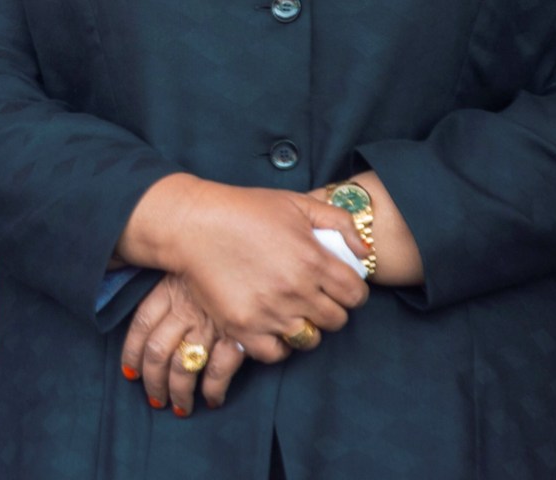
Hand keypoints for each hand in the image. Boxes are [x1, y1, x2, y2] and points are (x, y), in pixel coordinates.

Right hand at [117, 175, 370, 362]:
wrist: (191, 223)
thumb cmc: (243, 209)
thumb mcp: (296, 202)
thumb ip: (339, 222)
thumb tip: (364, 252)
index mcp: (312, 259)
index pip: (356, 295)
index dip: (350, 290)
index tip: (336, 285)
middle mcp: (295, 290)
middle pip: (337, 320)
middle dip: (330, 308)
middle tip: (312, 296)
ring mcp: (269, 311)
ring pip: (310, 339)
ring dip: (305, 326)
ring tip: (291, 310)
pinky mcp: (242, 326)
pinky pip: (276, 353)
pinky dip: (278, 345)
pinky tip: (272, 325)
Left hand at [120, 274, 246, 414]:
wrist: (264, 261)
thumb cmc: (224, 264)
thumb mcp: (189, 264)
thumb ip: (169, 281)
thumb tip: (126, 277)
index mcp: (170, 289)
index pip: (141, 324)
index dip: (132, 352)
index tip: (130, 373)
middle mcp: (186, 308)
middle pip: (157, 351)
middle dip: (153, 381)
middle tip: (155, 400)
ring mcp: (210, 323)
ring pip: (182, 367)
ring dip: (179, 393)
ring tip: (180, 408)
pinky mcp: (237, 336)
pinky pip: (217, 371)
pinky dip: (213, 390)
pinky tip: (213, 399)